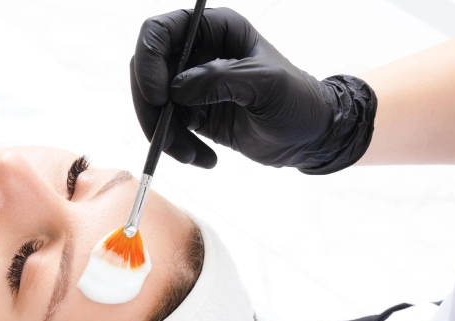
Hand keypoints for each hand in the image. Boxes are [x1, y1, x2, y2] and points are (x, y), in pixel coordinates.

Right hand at [130, 8, 375, 172]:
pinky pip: (164, 128)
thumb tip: (177, 89)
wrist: (308, 137)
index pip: (161, 30)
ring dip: (162, 133)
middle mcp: (196, 51)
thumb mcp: (267, 84)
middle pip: (145, 70)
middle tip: (165, 136)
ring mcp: (190, 84)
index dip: (149, 59)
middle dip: (151, 107)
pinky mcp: (190, 113)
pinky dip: (174, 146)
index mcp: (215, 29)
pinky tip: (202, 158)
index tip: (160, 95)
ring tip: (190, 155)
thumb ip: (222, 79)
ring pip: (151, 104)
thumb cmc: (296, 100)